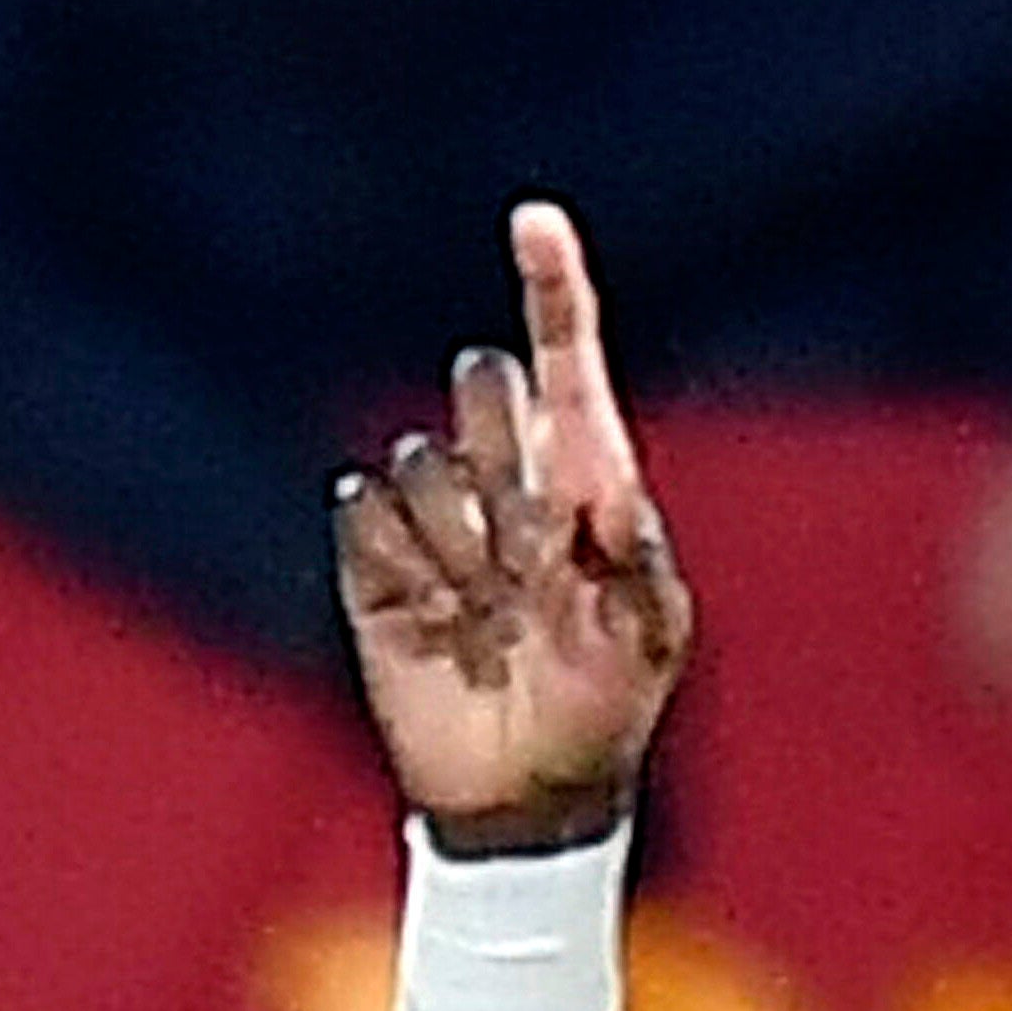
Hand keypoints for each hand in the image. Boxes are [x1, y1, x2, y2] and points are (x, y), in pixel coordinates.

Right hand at [337, 204, 695, 847]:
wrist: (526, 791)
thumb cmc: (610, 707)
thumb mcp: (650, 635)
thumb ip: (636, 556)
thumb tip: (609, 484)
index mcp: (587, 480)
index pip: (569, 362)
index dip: (553, 287)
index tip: (535, 219)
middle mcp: (508, 481)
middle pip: (483, 387)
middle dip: (497, 438)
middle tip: (528, 540)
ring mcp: (436, 521)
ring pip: (420, 459)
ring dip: (456, 534)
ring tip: (489, 608)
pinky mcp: (371, 563)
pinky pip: (361, 509)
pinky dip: (396, 558)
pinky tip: (433, 617)